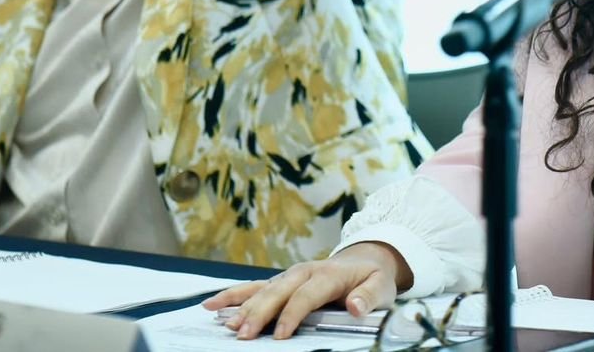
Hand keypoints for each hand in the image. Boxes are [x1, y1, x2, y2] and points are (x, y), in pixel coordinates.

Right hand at [200, 242, 408, 339]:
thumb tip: (355, 306)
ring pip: (261, 290)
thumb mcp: (381, 287)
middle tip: (243, 335)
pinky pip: (253, 288)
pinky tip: (213, 304)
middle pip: (277, 292)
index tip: (281, 335)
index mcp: (327, 274)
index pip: (306, 295)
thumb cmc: (372, 277)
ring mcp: (289, 276)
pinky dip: (233, 295)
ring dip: (242, 307)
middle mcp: (303, 272)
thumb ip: (368, 297)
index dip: (292, 315)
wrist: (364, 259)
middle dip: (259, 313)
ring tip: (226, 324)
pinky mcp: (280, 282)